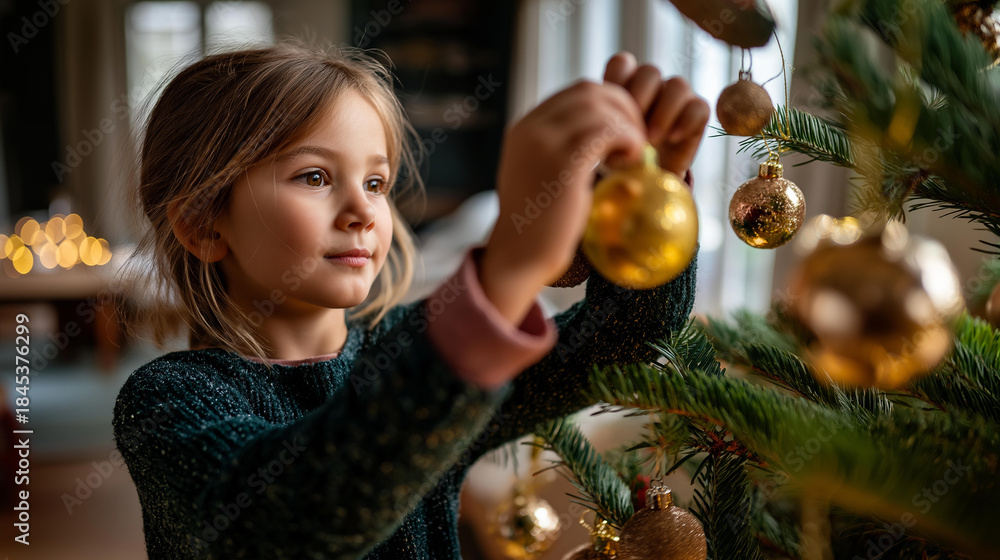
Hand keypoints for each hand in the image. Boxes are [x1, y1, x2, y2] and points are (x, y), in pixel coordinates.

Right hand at [481, 80, 647, 323]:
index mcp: (525, 128)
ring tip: (631, 156)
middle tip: (636, 141)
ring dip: (628, 126)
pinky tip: (629, 164)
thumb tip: (601, 139)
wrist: (519, 256)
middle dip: (624, 110)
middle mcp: (531, 128)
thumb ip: (560, 151)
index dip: (611, 106)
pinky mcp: (564, 162)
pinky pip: (608, 131)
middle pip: (592, 92)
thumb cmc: (537, 225)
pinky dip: (628, 140)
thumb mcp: (540, 176)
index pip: (578, 93)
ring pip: (602, 107)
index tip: (624, 134)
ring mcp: (544, 143)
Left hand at [602, 52, 709, 176]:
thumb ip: (602, 128)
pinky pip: (699, 106)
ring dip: (663, 113)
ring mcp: (677, 97)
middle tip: (631, 129)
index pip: (622, 63)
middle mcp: (653, 85)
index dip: (616, 81)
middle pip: (650, 72)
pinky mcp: (697, 114)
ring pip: (677, 85)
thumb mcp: (604, 142)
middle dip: (640, 99)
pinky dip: (685, 122)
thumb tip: (608, 129)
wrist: (646, 181)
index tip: (609, 111)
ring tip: (650, 140)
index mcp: (626, 83)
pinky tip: (672, 139)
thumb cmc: (620, 156)